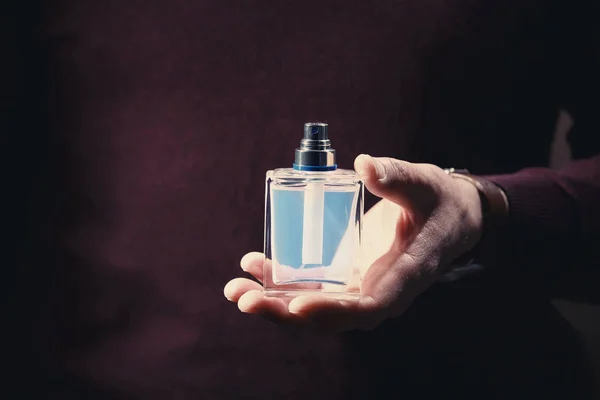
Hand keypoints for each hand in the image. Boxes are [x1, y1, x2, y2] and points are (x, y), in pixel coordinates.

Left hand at [224, 155, 483, 332]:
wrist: (446, 215)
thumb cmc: (439, 202)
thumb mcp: (425, 185)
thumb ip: (398, 177)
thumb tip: (365, 164)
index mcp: (405, 276)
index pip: (369, 306)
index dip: (333, 310)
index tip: (298, 304)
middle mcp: (379, 290)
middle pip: (330, 316)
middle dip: (284, 311)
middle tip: (243, 299)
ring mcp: (360, 286)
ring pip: (314, 305)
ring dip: (273, 301)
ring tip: (235, 289)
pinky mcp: (346, 276)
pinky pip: (311, 286)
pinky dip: (280, 281)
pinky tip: (253, 265)